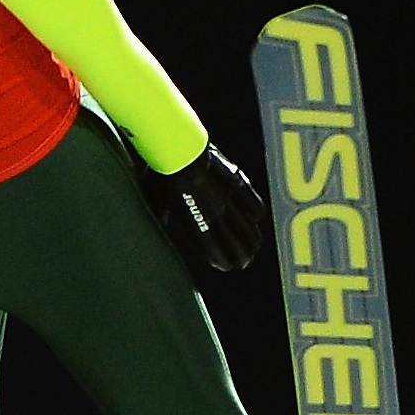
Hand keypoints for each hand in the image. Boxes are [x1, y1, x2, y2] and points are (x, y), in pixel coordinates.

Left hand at [143, 142, 266, 271]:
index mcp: (193, 218)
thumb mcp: (156, 200)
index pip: (208, 243)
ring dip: (250, 236)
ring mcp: (226, 196)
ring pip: (243, 222)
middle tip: (245, 262)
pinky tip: (258, 218)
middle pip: (231, 237)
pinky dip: (254, 209)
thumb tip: (158, 226)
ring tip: (256, 247)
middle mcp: (213, 210)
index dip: (219, 256)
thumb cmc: (162, 174)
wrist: (177, 148)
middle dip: (239, 252)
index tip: (227, 266)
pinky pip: (249, 199)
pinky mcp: (235, 179)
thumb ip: (162, 215)